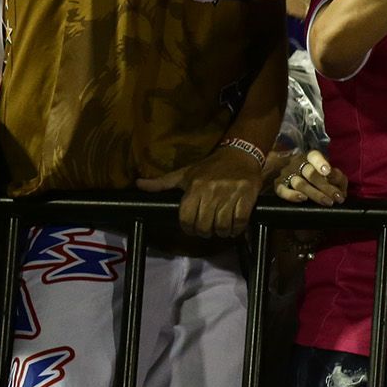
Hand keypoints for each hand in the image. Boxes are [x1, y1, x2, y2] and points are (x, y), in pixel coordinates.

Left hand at [137, 145, 264, 237]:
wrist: (240, 154)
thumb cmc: (210, 167)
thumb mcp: (185, 173)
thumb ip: (162, 183)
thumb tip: (138, 184)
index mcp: (194, 186)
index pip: (187, 217)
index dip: (189, 228)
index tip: (193, 229)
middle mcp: (211, 190)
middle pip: (204, 224)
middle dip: (205, 232)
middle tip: (208, 231)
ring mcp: (230, 193)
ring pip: (222, 225)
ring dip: (221, 232)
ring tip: (222, 230)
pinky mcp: (248, 195)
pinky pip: (240, 220)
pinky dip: (237, 229)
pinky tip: (234, 228)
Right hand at [275, 150, 349, 205]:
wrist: (298, 178)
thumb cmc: (321, 177)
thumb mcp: (332, 175)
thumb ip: (338, 179)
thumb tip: (340, 190)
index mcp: (311, 158)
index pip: (314, 156)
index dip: (320, 163)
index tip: (328, 172)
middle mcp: (298, 164)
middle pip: (310, 174)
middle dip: (326, 187)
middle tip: (337, 197)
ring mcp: (287, 174)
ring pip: (300, 183)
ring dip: (315, 194)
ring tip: (327, 202)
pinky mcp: (279, 185)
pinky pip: (282, 190)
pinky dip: (292, 195)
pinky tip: (303, 199)